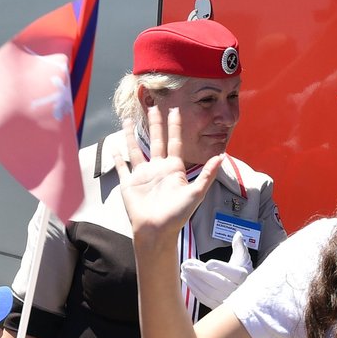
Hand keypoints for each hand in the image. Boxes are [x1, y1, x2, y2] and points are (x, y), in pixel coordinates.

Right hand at [114, 107, 221, 251]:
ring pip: (136, 150)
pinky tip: (114, 148)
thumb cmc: (177, 215)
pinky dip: (117, 158)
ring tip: (128, 119)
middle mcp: (157, 169)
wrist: (156, 231)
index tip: (175, 110)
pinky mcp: (129, 184)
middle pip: (156, 140)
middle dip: (154, 124)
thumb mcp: (196, 193)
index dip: (175, 126)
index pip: (174, 142)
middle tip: (153, 106)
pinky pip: (122, 168)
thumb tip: (222, 156)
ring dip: (131, 135)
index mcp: (173, 169)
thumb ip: (207, 174)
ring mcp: (142, 176)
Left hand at [180, 229, 251, 308]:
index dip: (220, 268)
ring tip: (184, 271)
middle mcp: (236, 290)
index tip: (207, 263)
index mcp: (244, 277)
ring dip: (194, 281)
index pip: (233, 272)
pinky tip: (187, 280)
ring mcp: (227, 300)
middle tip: (186, 265)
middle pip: (217, 282)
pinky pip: (205, 299)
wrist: (246, 294)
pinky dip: (195, 290)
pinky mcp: (219, 306)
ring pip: (209, 291)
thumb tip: (237, 234)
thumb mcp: (244, 259)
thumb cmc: (244, 275)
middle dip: (200, 273)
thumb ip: (239, 246)